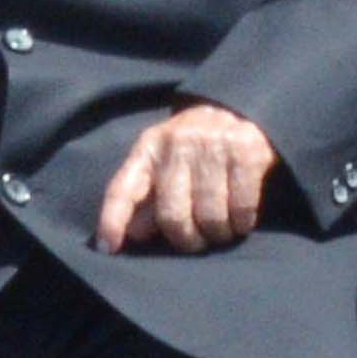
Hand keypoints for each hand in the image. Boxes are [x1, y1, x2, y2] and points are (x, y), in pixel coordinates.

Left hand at [93, 102, 280, 254]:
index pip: (123, 187)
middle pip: (172, 214)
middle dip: (185, 240)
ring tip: (220, 231)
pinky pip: (242, 208)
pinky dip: (242, 224)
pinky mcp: (246, 150)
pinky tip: (240, 221)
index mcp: (149, 147)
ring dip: (217, 234)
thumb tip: (135, 233)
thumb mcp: (165, 165)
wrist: (239, 110)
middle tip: (195, 242)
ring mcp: (213, 144)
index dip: (113, 219)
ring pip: (211, 216)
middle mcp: (178, 142)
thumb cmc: (194, 148)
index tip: (110, 247)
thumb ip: (148, 198)